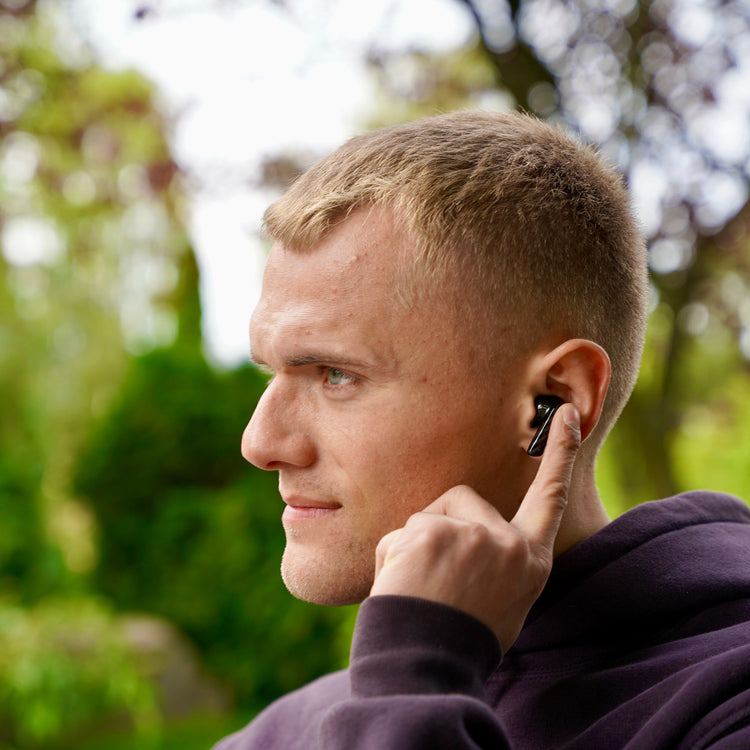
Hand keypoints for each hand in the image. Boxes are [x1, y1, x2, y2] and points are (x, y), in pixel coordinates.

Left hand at [370, 404, 580, 652]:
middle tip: (436, 578)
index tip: (565, 414)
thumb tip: (472, 535)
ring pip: (427, 516)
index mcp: (530, 559)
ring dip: (413, 545)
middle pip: (462, 499)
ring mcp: (473, 534)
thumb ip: (496, 560)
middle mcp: (508, 542)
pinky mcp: (436, 531)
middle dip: (440, 524)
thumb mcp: (500, 600)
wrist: (429, 666)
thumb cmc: (459, 637)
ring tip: (419, 589)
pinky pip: (400, 533)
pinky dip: (390, 558)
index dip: (560, 454)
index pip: (550, 495)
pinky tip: (400, 587)